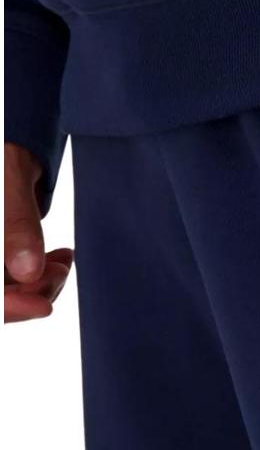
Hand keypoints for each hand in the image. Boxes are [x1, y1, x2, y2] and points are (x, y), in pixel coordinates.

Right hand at [4, 142, 72, 322]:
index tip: (44, 306)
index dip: (8, 306)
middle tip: (61, 269)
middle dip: (30, 294)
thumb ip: (16, 222)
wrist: (6, 142)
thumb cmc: (3, 147)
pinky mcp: (0, 257)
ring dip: (40, 284)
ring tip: (63, 260)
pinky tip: (58, 259)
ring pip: (7, 293)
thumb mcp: (7, 176)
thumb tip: (27, 271)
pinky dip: (39, 275)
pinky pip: (13, 280)